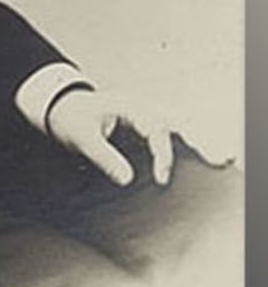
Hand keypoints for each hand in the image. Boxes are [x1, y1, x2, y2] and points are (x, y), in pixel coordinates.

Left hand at [46, 87, 234, 186]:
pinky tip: (205, 158)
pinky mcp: (145, 127)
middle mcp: (142, 109)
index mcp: (127, 106)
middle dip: (198, 140)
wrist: (62, 106)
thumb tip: (126, 179)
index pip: (154, 127)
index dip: (162, 152)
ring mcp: (145, 116)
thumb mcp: (81, 138)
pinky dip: (187, 145)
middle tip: (221, 158)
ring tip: (222, 159)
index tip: (162, 176)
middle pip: (177, 122)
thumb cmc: (72, 118)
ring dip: (198, 142)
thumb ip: (103, 157)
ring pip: (178, 127)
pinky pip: (171, 135)